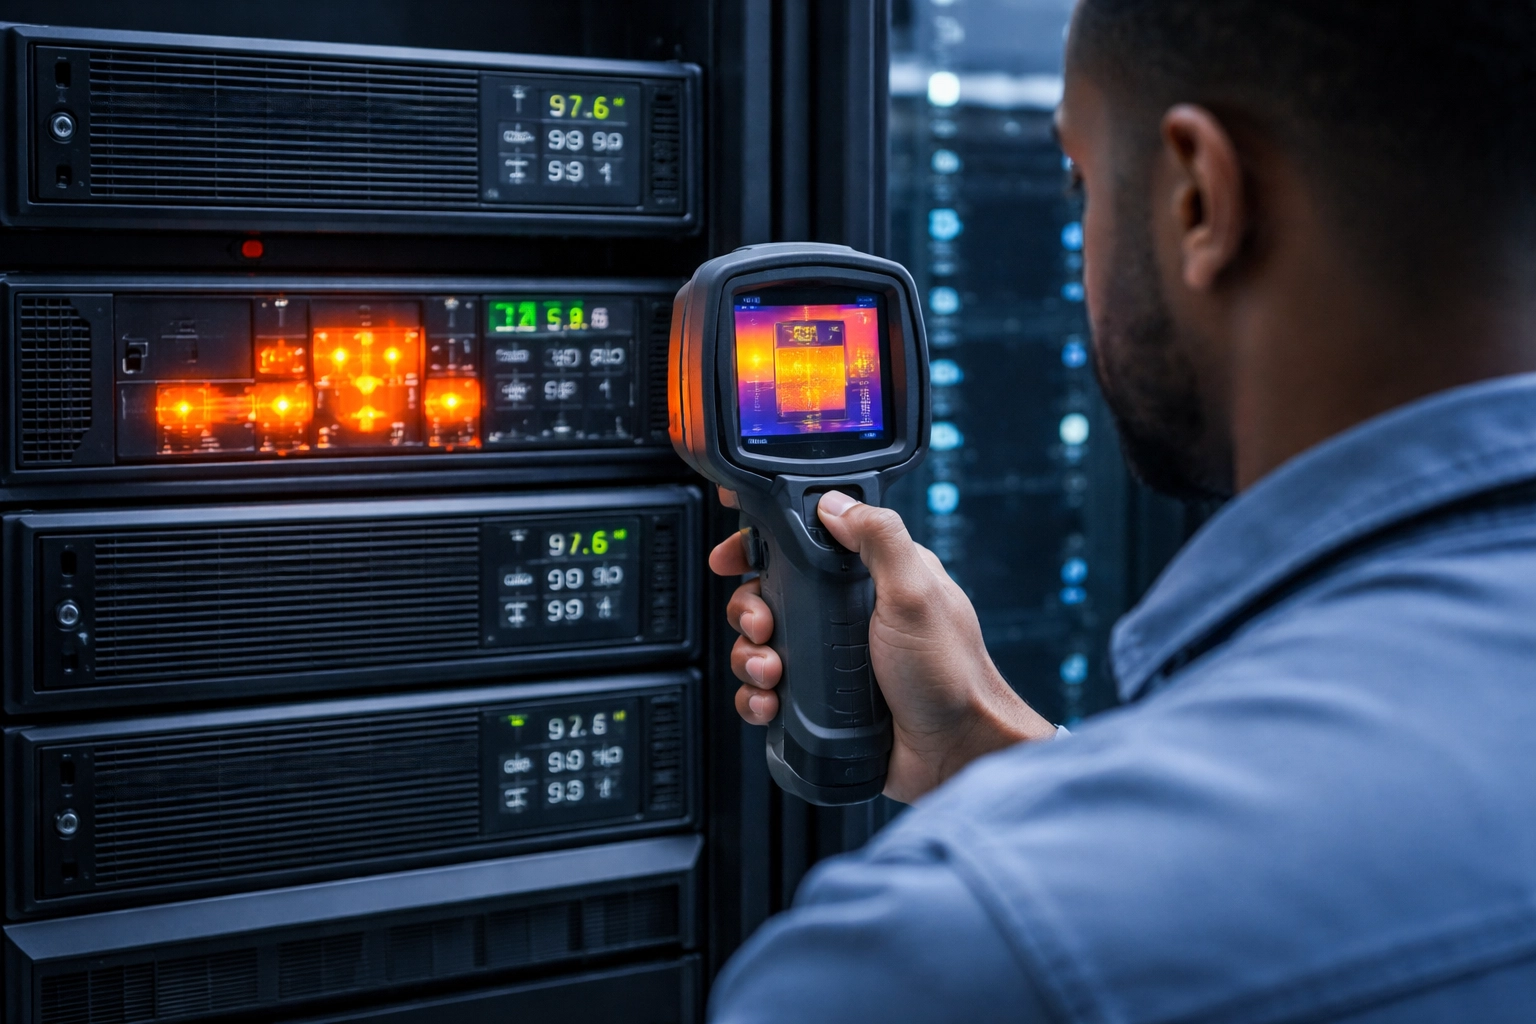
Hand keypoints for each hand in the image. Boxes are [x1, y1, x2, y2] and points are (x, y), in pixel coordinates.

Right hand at [710, 488, 1056, 802]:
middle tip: (760, 624)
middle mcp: (847, 616)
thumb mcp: (916, 593)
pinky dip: (756, 697)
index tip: (735, 554)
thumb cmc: (952, 676)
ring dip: (750, 656)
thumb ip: (880, 540)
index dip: (762, 545)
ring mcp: (831, 660)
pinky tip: (768, 702)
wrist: (955, 755)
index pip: (805, 545)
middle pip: (770, 595)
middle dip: (750, 609)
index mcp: (871, 579)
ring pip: (762, 645)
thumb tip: (833, 503)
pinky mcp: (819, 702)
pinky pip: (767, 693)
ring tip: (770, 670)